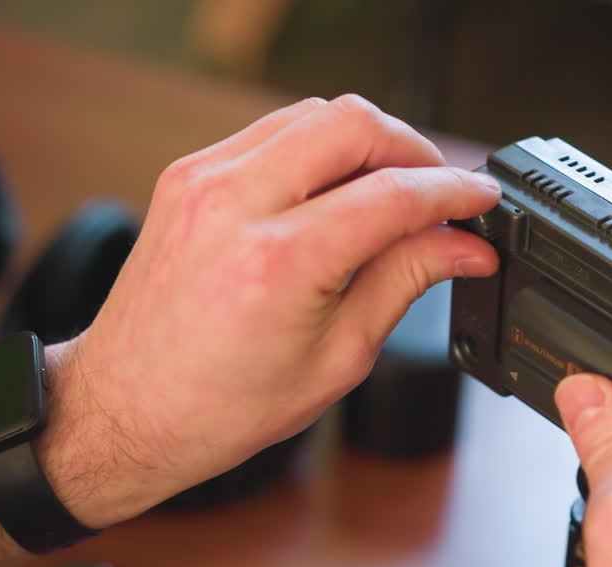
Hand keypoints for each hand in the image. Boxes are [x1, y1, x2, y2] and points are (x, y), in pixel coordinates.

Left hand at [41, 95, 500, 526]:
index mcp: (278, 262)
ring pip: (314, 114)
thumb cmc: (220, 405)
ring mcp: (204, 180)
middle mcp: (234, 204)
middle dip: (414, 150)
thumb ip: (406, 282)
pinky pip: (274, 131)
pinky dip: (319, 149)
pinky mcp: (189, 175)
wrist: (127, 408)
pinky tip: (337, 192)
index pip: (392, 195)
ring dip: (367, 143)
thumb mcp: (338, 356)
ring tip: (393, 194)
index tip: (483, 199)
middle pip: (354, 124)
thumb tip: (465, 248)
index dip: (453, 191)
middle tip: (442, 193)